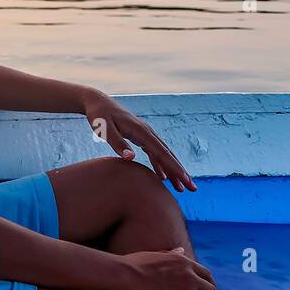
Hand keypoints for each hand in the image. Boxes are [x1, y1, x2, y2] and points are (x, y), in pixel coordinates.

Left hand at [82, 89, 196, 191]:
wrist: (98, 102)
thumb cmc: (99, 116)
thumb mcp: (104, 129)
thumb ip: (117, 142)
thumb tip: (130, 158)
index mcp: (141, 131)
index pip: (161, 152)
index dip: (173, 167)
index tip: (184, 179)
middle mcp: (147, 132)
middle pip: (168, 154)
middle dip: (180, 171)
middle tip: (192, 188)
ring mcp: (145, 134)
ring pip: (163, 154)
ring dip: (172, 170)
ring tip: (181, 187)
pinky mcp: (140, 136)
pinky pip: (154, 153)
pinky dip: (160, 165)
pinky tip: (163, 177)